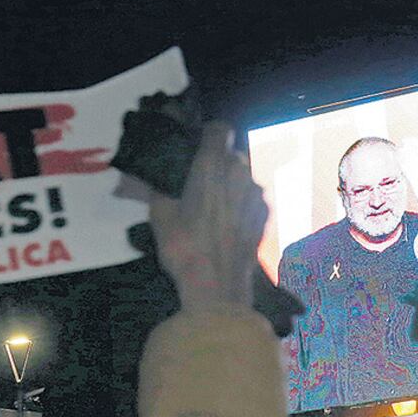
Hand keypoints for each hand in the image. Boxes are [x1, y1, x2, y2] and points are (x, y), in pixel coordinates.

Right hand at [150, 121, 267, 310]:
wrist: (218, 287)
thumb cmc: (184, 247)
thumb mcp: (160, 214)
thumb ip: (158, 185)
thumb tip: (150, 173)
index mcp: (213, 165)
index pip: (220, 129)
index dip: (209, 135)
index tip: (198, 147)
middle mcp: (242, 173)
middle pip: (234, 154)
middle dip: (219, 164)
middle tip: (201, 184)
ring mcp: (258, 195)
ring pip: (246, 177)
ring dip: (233, 185)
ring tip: (216, 208)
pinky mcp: (268, 216)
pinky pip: (254, 199)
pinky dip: (244, 204)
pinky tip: (230, 224)